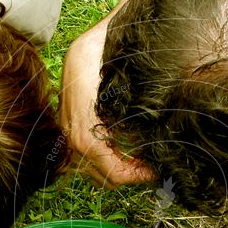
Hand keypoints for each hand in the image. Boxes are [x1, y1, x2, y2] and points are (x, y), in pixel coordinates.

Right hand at [60, 23, 153, 187]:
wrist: (84, 48)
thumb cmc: (107, 66)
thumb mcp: (124, 94)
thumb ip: (134, 124)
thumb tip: (152, 148)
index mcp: (86, 137)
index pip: (115, 174)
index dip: (139, 177)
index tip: (157, 170)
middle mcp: (74, 142)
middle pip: (106, 179)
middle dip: (132, 176)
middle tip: (153, 166)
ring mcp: (70, 138)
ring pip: (97, 172)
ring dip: (120, 169)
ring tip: (143, 160)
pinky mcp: (71, 132)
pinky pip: (89, 159)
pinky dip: (109, 160)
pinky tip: (127, 150)